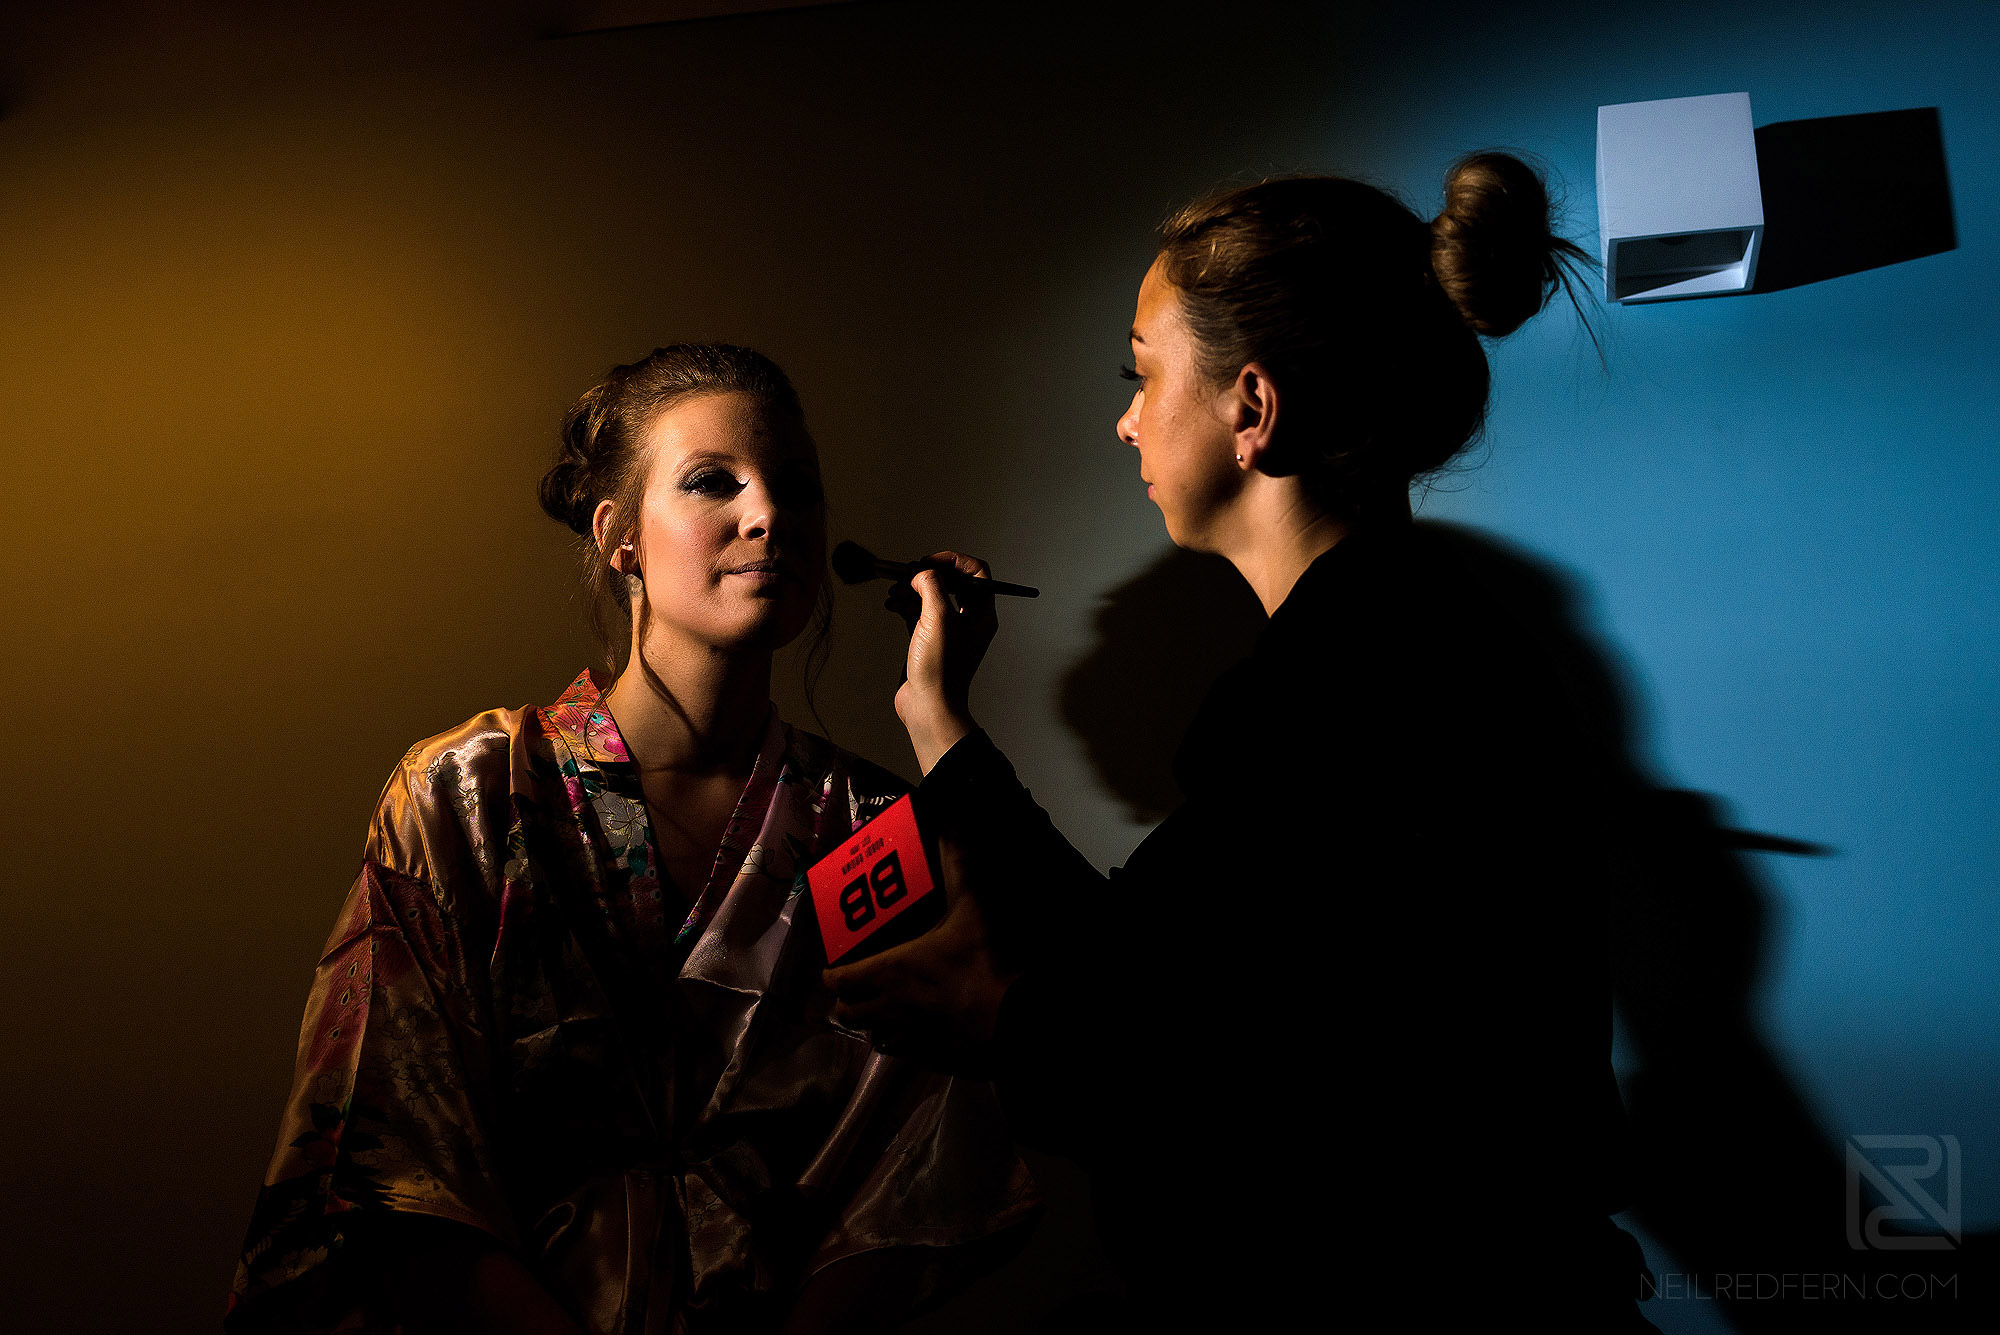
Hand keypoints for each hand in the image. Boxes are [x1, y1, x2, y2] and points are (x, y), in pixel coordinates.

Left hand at [824, 841, 1016, 1072]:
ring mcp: (913, 1040)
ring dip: (875, 1024)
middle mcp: (892, 1009)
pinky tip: (922, 1031)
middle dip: (847, 1001)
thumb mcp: (973, 906)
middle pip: (849, 1014)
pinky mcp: (937, 1060)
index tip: (833, 967)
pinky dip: (907, 1042)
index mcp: (892, 972)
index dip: (832, 974)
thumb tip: (950, 819)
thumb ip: (958, 863)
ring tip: (885, 1009)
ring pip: (876, 1037)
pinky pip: (907, 1053)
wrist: (1023, 1023)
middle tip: (856, 987)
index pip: (842, 980)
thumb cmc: (987, 963)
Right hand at [889, 551, 997, 772]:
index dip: (954, 561)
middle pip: (952, 583)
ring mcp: (949, 632)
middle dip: (927, 575)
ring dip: (912, 590)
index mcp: (982, 614)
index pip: (977, 573)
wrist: (928, 705)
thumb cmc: (940, 667)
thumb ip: (932, 585)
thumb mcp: (938, 617)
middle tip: (908, 575)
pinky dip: (905, 606)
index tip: (930, 561)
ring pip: (932, 598)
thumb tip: (922, 573)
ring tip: (894, 591)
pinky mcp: (930, 642)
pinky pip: (919, 614)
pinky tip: (891, 605)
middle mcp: (969, 621)